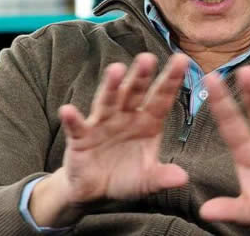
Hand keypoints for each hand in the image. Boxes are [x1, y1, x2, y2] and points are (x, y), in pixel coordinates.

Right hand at [30, 53, 189, 225]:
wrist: (94, 191)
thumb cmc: (125, 177)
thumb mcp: (146, 180)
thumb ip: (162, 177)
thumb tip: (183, 179)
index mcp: (147, 122)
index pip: (161, 98)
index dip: (171, 80)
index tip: (182, 60)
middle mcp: (125, 116)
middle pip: (134, 92)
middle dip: (141, 76)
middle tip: (148, 58)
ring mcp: (102, 123)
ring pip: (108, 101)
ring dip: (111, 86)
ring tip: (115, 70)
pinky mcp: (80, 137)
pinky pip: (76, 127)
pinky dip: (72, 119)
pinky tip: (67, 111)